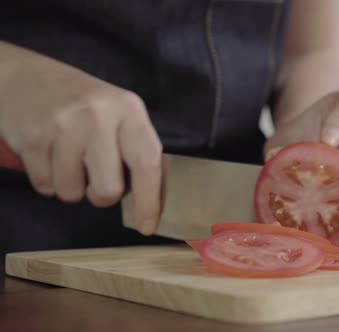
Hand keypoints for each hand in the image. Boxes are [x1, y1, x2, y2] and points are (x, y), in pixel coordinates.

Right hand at [0, 42, 161, 234]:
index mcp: (129, 110)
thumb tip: (150, 200)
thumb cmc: (82, 103)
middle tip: (95, 178)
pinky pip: (45, 186)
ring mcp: (62, 126)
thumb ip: (135, 149)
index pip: (147, 163)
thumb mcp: (118, 113)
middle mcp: (98, 116)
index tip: (147, 226)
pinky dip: (48, 180)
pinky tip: (49, 155)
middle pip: (108, 190)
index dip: (150, 200)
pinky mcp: (31, 138)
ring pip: (72, 193)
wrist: (25, 76)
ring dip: (71, 186)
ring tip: (69, 158)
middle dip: (102, 196)